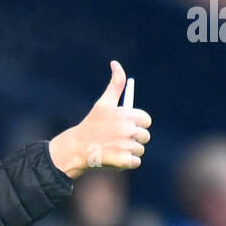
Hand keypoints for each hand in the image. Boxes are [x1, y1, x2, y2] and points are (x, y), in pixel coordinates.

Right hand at [48, 60, 151, 178]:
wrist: (78, 148)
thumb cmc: (92, 124)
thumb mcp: (104, 103)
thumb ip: (115, 84)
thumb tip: (116, 63)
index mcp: (127, 115)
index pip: (146, 120)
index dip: (138, 124)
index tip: (128, 127)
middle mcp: (129, 130)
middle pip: (145, 136)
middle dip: (134, 139)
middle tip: (119, 140)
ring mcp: (127, 146)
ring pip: (140, 150)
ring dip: (130, 151)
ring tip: (115, 149)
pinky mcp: (125, 161)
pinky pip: (136, 162)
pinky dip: (127, 163)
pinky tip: (115, 158)